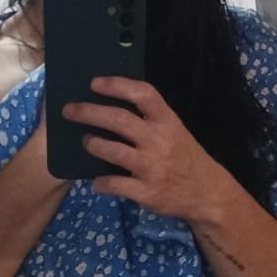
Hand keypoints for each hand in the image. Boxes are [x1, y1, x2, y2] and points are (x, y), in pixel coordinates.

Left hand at [62, 76, 224, 219]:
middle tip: (69, 110)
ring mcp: (152, 168)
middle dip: (89, 112)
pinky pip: (114, 184)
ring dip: (93, 144)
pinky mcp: (146, 192)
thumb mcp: (175, 131)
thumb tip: (112, 105)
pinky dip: (101, 183)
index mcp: (167, 121)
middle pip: (119, 119)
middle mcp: (158, 141)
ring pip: (113, 151)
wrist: (207, 193)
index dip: (117, 85)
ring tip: (86, 142)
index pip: (143, 94)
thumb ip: (150, 119)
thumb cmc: (185, 157)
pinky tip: (96, 182)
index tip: (95, 83)